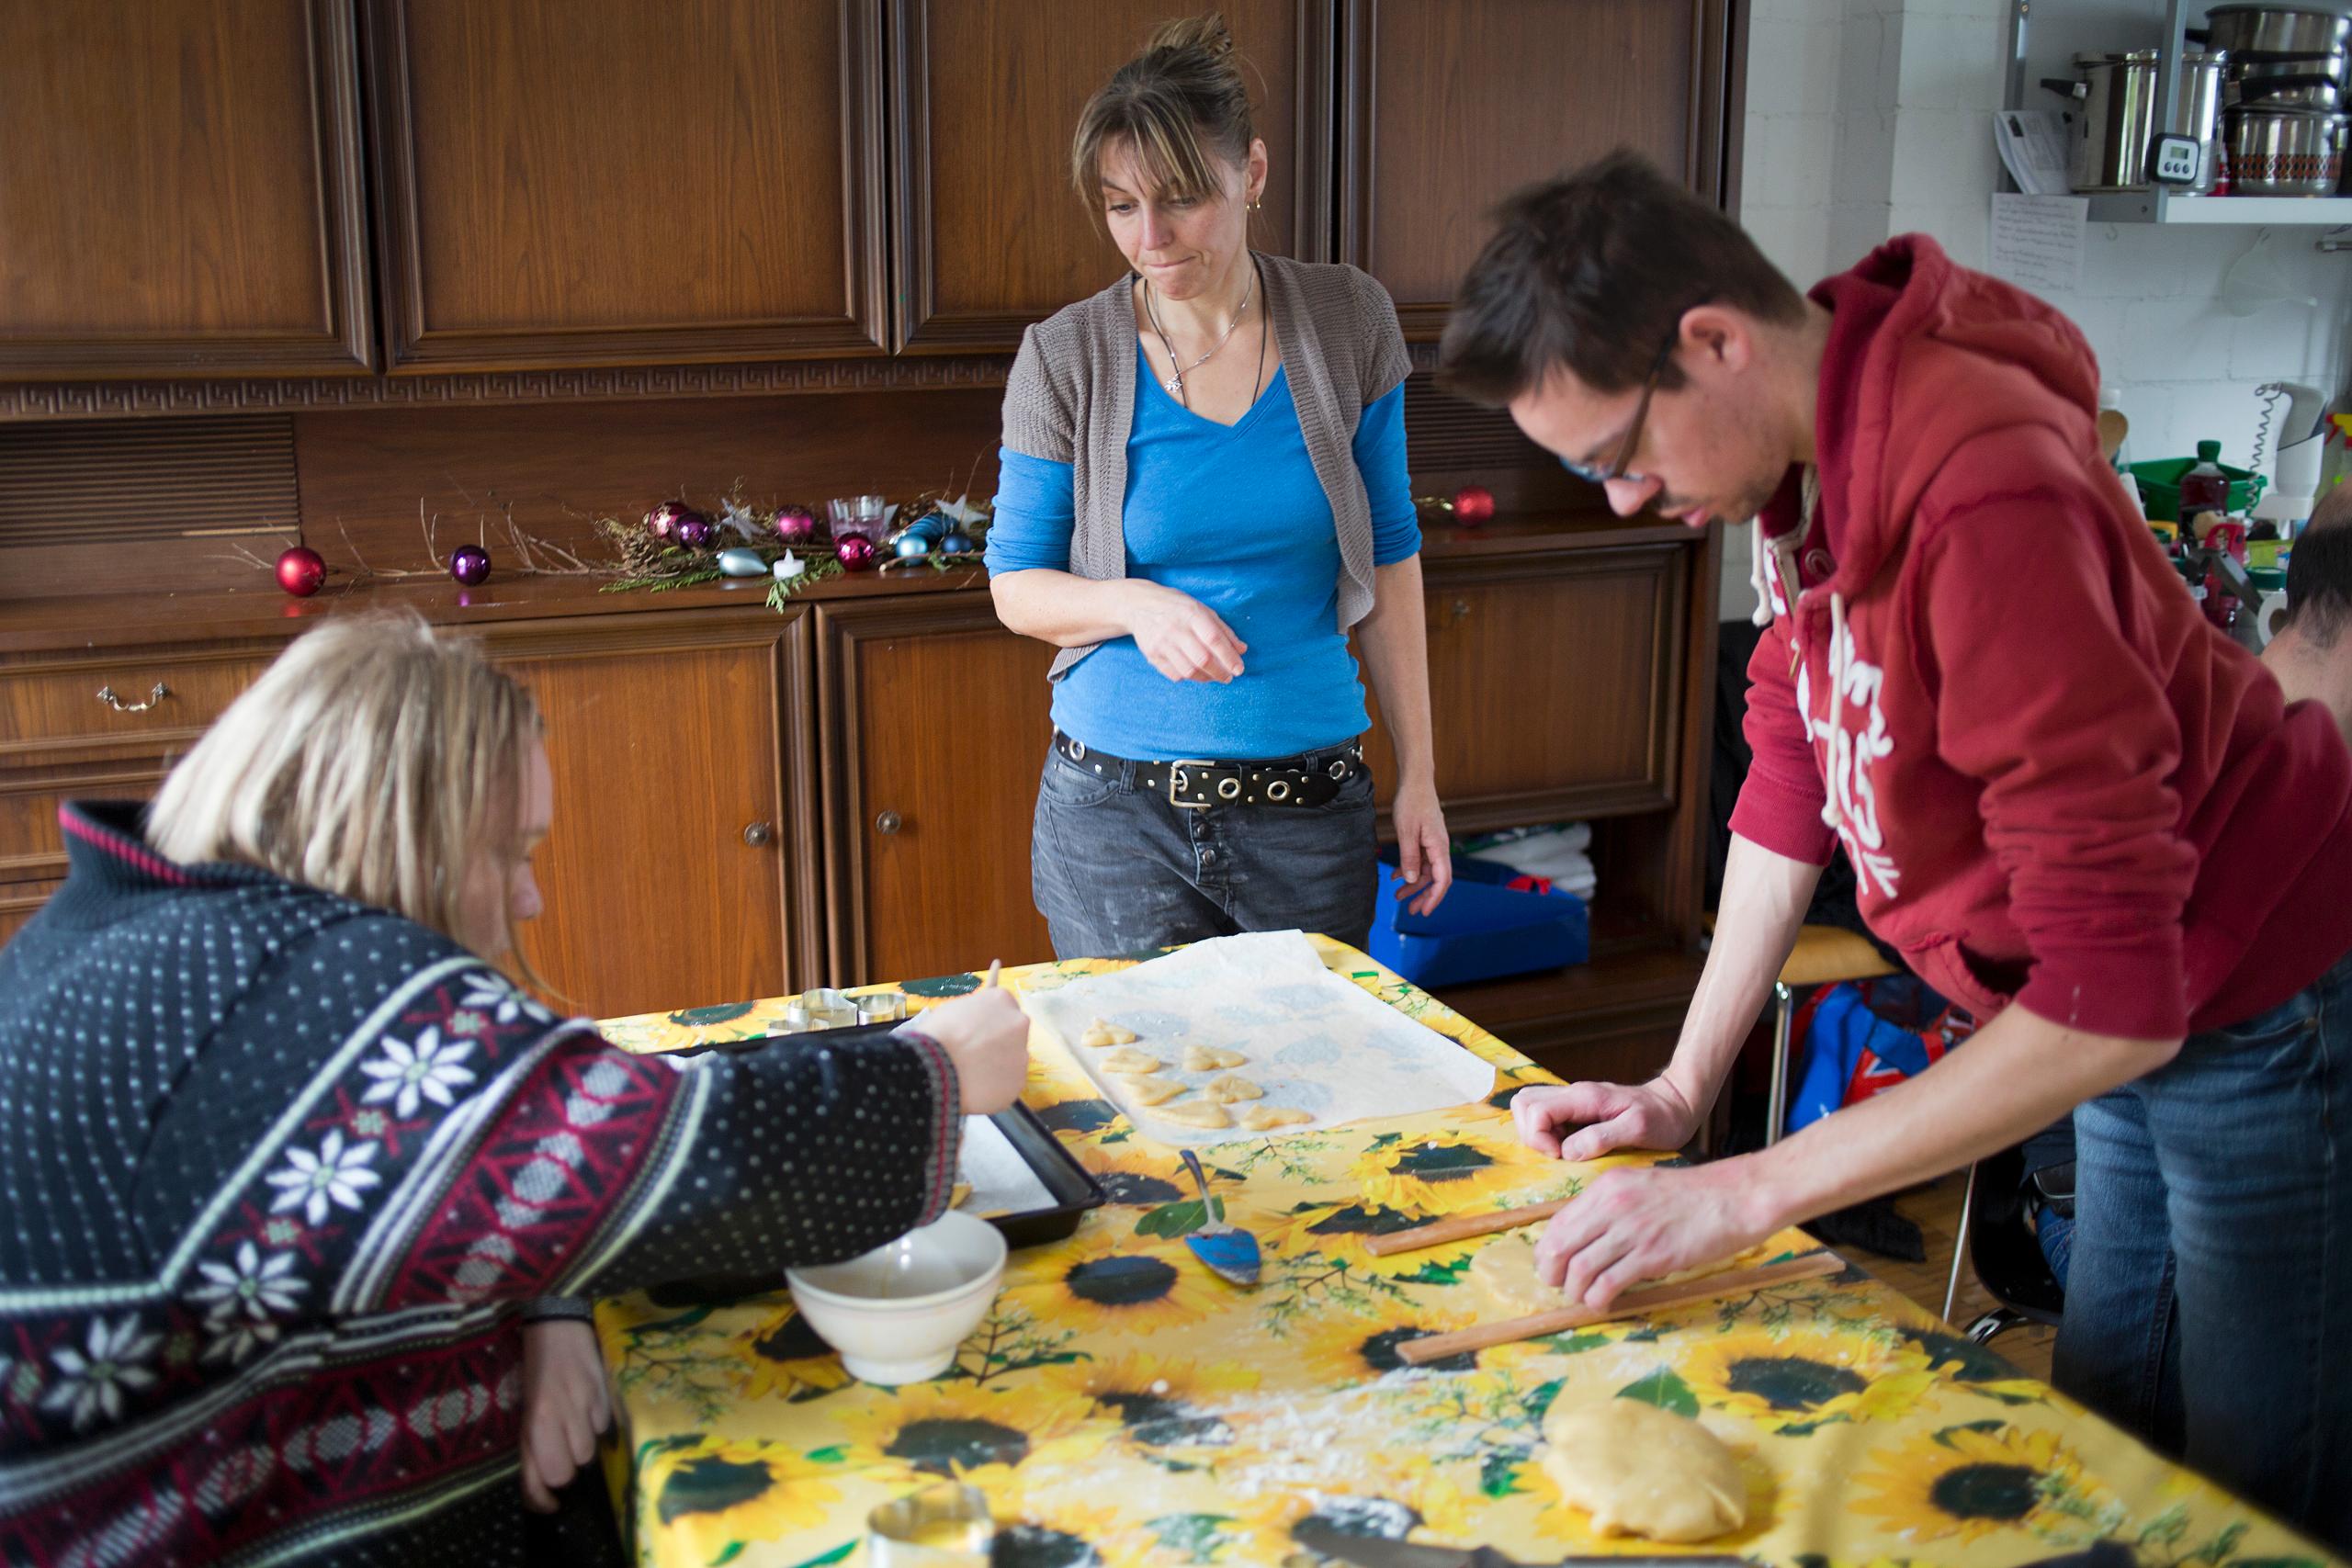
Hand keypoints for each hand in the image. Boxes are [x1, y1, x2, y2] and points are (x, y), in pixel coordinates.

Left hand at [519, 1318, 610, 1512]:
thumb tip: (543, 1485)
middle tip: (560, 1450)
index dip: (543, 1499)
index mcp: (533, 1423)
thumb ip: (532, 1446)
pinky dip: (597, 1424)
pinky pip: (604, 1427)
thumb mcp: (525, 1411)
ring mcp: (583, 1406)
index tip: (550, 1503)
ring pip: (589, 1452)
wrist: (559, 1326)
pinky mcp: (604, 1395)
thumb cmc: (535, 1371)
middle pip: (568, 1471)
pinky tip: (588, 1407)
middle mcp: (557, 1417)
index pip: (540, 1478)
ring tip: (575, 1424)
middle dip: (565, 1467)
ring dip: (582, 1445)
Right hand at [914, 987, 1029, 1113]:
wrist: (936, 1067)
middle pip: (1013, 1034)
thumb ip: (973, 1013)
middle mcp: (1018, 1023)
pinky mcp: (1019, 1080)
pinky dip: (995, 1088)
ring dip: (997, 1067)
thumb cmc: (938, 1035)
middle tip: (976, 1056)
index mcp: (1001, 999)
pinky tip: (976, 1088)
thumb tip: (976, 1022)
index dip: (989, 1024)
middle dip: (998, 1044)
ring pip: (1012, 1061)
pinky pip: (1008, 1084)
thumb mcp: (953, 1009)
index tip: (978, 1034)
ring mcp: (1022, 1053)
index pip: (1003, 1009)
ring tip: (971, 1075)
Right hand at [1122, 582, 1246, 683]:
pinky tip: (1196, 673)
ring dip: (1206, 678)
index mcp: (1191, 614)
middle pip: (1202, 659)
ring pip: (1188, 671)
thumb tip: (1242, 650)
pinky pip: (1174, 674)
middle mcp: (1176, 629)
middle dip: (1219, 672)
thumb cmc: (1177, 606)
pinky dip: (1188, 677)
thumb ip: (1223, 630)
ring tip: (1214, 677)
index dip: (1229, 657)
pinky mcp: (1152, 655)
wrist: (1139, 605)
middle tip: (1228, 677)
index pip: (1214, 639)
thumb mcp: (1202, 609)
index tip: (1239, 669)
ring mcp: (1162, 643)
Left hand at [1388, 777, 1451, 916]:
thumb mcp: (1407, 832)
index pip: (1443, 879)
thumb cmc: (1412, 803)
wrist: (1415, 782)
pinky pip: (1420, 860)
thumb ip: (1410, 857)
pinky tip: (1396, 876)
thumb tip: (1413, 879)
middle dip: (1424, 896)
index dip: (1434, 898)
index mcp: (1439, 847)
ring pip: (1427, 871)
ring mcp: (1433, 843)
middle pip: (1436, 879)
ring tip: (1398, 896)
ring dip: (1414, 884)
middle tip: (1411, 910)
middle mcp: (1440, 847)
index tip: (1424, 911)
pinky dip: (1410, 869)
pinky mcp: (1426, 839)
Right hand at [1510, 1078, 1700, 1161]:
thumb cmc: (1662, 1117)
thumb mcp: (1637, 1129)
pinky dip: (1546, 1132)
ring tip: (1559, 1150)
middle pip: (1523, 1103)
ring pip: (1529, 1106)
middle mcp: (1573, 1093)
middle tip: (1555, 1154)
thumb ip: (1601, 1138)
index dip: (1538, 1138)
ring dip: (1535, 1132)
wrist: (1677, 1104)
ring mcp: (1573, 1099)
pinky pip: (1545, 1114)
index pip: (1535, 1110)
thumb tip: (1567, 1151)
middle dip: (1530, 1134)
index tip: (1560, 1156)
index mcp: (1584, 1097)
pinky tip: (1568, 1145)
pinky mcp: (1576, 1108)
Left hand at [1534, 1160, 1774, 1307]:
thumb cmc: (1690, 1196)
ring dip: (1576, 1292)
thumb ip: (1610, 1208)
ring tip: (1585, 1298)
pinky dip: (1599, 1299)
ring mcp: (1631, 1230)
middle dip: (1552, 1274)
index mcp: (1606, 1188)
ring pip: (1580, 1269)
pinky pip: (1609, 1283)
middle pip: (1560, 1247)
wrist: (1732, 1198)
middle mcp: (1612, 1206)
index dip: (1547, 1251)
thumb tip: (1584, 1240)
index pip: (1558, 1223)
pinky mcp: (1652, 1255)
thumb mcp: (1639, 1187)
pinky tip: (1604, 1303)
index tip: (1551, 1268)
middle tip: (1560, 1288)